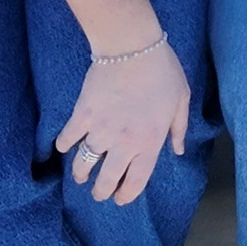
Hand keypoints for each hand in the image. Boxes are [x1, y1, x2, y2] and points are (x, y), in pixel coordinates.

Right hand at [56, 40, 189, 204]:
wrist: (131, 46)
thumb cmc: (162, 71)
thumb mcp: (181, 100)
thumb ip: (179, 129)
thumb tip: (178, 150)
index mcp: (150, 142)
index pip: (136, 182)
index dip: (126, 195)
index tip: (120, 199)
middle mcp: (124, 143)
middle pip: (106, 180)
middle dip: (101, 191)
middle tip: (99, 192)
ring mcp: (100, 130)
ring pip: (84, 163)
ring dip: (81, 173)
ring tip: (81, 175)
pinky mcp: (82, 115)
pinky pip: (68, 138)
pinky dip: (65, 145)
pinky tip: (66, 146)